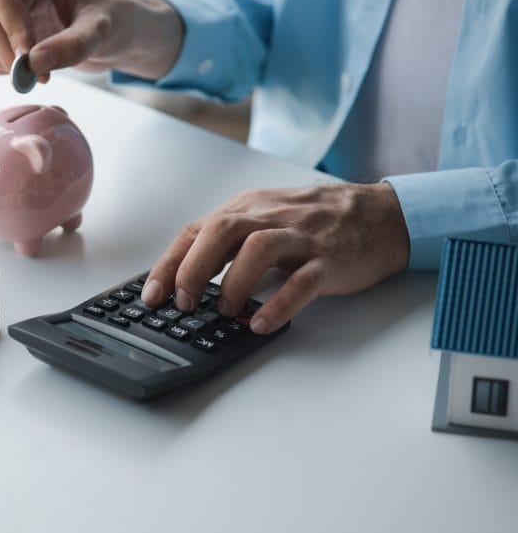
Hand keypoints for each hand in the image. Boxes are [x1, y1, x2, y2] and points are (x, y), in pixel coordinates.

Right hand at [0, 0, 183, 80]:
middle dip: (5, 54)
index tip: (28, 62)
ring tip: (33, 75)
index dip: (12, 33)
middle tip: (36, 76)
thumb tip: (32, 63)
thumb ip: (71, 46)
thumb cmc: (118, 22)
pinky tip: (27, 73)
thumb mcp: (102, 32)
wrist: (123, 33)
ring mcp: (10, 11)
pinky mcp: (7, 32)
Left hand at [141, 183, 410, 333]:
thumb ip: (228, 244)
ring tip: (227, 312)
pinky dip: (278, 303)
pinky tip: (261, 324)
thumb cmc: (315, 223)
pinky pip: (302, 280)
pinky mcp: (329, 259)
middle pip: (220, 232)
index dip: (170, 264)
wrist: (380, 215)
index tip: (151, 296)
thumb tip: (185, 280)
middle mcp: (269, 217)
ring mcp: (301, 236)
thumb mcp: (264, 221)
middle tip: (185, 303)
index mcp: (247, 209)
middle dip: (194, 270)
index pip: (197, 231)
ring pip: (258, 249)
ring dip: (234, 283)